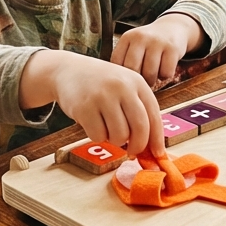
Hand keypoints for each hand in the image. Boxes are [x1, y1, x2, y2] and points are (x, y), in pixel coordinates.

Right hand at [20, 50, 164, 155]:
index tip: (158, 155)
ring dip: (114, 140)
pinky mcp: (84, 107)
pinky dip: (97, 136)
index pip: (153, 116)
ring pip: (119, 136)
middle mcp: (122, 87)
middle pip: (140, 128)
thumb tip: (152, 147)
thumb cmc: (101, 85)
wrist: (68, 70)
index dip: (157, 139)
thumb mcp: (124, 88)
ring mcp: (103, 96)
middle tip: (131, 151)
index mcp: (137, 83)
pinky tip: (92, 123)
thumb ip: (138, 111)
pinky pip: (98, 136)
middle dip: (137, 146)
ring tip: (107, 128)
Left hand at [110, 13, 203, 87]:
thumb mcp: (133, 45)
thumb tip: (119, 84)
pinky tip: (164, 69)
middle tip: (141, 81)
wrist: (172, 28)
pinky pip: (166, 73)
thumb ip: (124, 60)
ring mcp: (156, 42)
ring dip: (152, 80)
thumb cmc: (149, 43)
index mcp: (127, 38)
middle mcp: (140, 38)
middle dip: (137, 80)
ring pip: (150, 73)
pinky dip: (165, 76)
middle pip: (133, 69)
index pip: (117, 62)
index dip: (123, 75)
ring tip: (152, 76)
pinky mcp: (172, 48)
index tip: (128, 78)